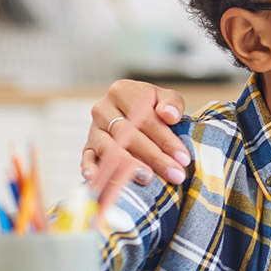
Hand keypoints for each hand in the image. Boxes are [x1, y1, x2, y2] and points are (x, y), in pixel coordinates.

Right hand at [82, 79, 190, 212]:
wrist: (137, 115)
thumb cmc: (154, 107)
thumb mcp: (167, 99)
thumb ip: (172, 103)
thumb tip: (169, 114)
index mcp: (123, 91)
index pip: (145, 118)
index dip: (165, 139)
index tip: (183, 158)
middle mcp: (103, 109)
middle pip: (129, 136)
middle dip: (155, 157)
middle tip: (174, 174)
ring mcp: (93, 129)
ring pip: (110, 149)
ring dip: (129, 166)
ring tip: (148, 178)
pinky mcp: (88, 147)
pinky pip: (87, 159)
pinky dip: (91, 169)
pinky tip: (99, 179)